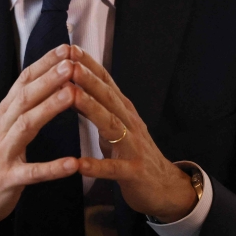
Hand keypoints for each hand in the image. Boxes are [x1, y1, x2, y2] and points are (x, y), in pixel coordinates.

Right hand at [0, 45, 79, 235]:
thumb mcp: (1, 129)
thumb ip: (20, 109)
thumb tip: (44, 81)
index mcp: (3, 116)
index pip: (23, 82)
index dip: (44, 64)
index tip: (65, 48)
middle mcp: (1, 129)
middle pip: (25, 98)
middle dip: (48, 79)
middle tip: (71, 63)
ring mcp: (3, 154)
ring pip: (26, 125)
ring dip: (49, 108)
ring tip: (72, 95)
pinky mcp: (7, 180)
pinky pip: (32, 173)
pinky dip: (52, 168)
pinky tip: (73, 164)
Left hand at [69, 45, 197, 223]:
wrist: (165, 187)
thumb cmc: (134, 153)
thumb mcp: (118, 125)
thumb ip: (100, 107)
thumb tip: (74, 86)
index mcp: (124, 111)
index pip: (106, 83)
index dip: (90, 65)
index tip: (70, 48)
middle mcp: (130, 123)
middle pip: (108, 97)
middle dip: (89, 79)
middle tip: (70, 63)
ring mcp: (134, 147)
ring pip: (111, 125)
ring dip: (91, 109)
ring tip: (72, 96)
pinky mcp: (134, 172)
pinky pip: (113, 169)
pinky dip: (97, 166)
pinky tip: (79, 164)